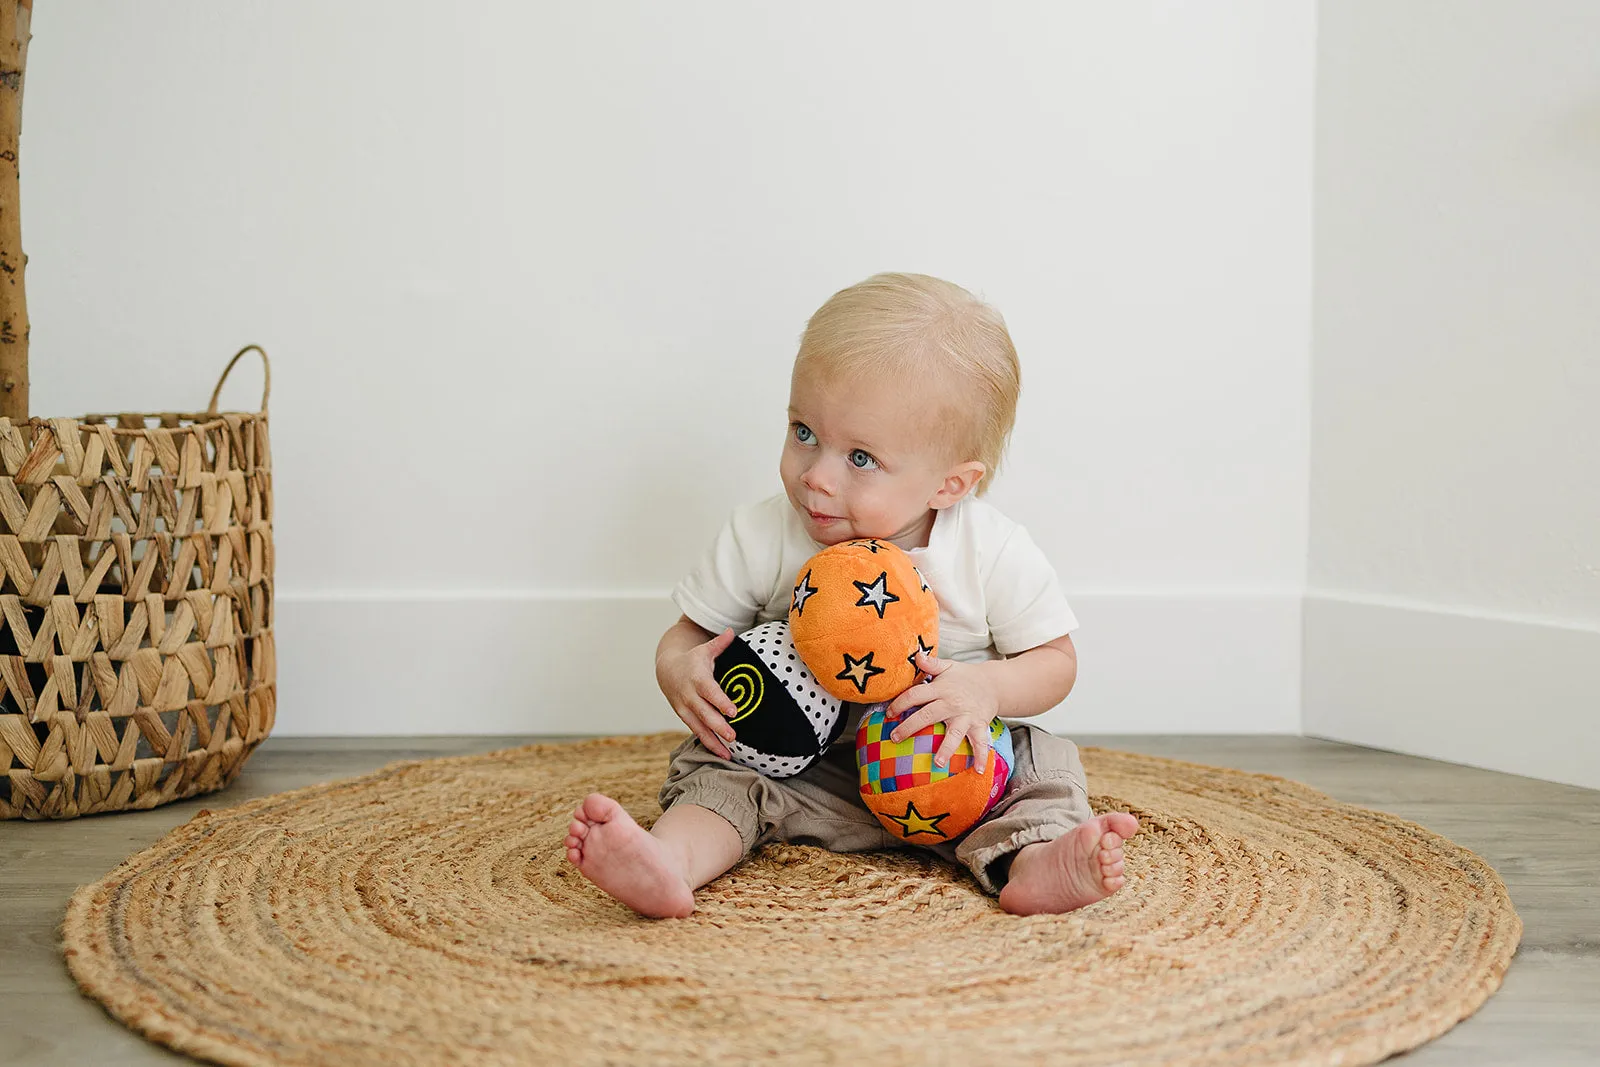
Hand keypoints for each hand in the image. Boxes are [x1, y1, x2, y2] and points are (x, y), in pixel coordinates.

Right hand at [656, 627, 739, 758]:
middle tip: (734, 736)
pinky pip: (696, 732)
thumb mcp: (705, 649)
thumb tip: (732, 631)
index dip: (721, 701)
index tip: (734, 711)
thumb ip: (720, 643)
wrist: (667, 671)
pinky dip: (708, 743)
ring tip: (728, 754)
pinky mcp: (685, 717)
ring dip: (713, 741)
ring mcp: (686, 709)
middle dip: (718, 726)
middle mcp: (690, 696)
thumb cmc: (693, 660)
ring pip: (699, 728)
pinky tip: (721, 753)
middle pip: (705, 713)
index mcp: (698, 679)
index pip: (710, 692)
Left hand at [884, 650, 999, 770]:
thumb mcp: (948, 666)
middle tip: (895, 738)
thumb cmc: (965, 677)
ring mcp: (966, 716)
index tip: (889, 713)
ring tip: (938, 763)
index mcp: (941, 688)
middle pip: (928, 715)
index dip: (900, 703)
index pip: (916, 695)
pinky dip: (980, 756)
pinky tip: (977, 770)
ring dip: (947, 748)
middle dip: (910, 727)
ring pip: (954, 733)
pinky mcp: (979, 725)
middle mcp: (952, 703)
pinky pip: (980, 743)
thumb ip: (931, 663)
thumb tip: (915, 654)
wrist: (993, 683)